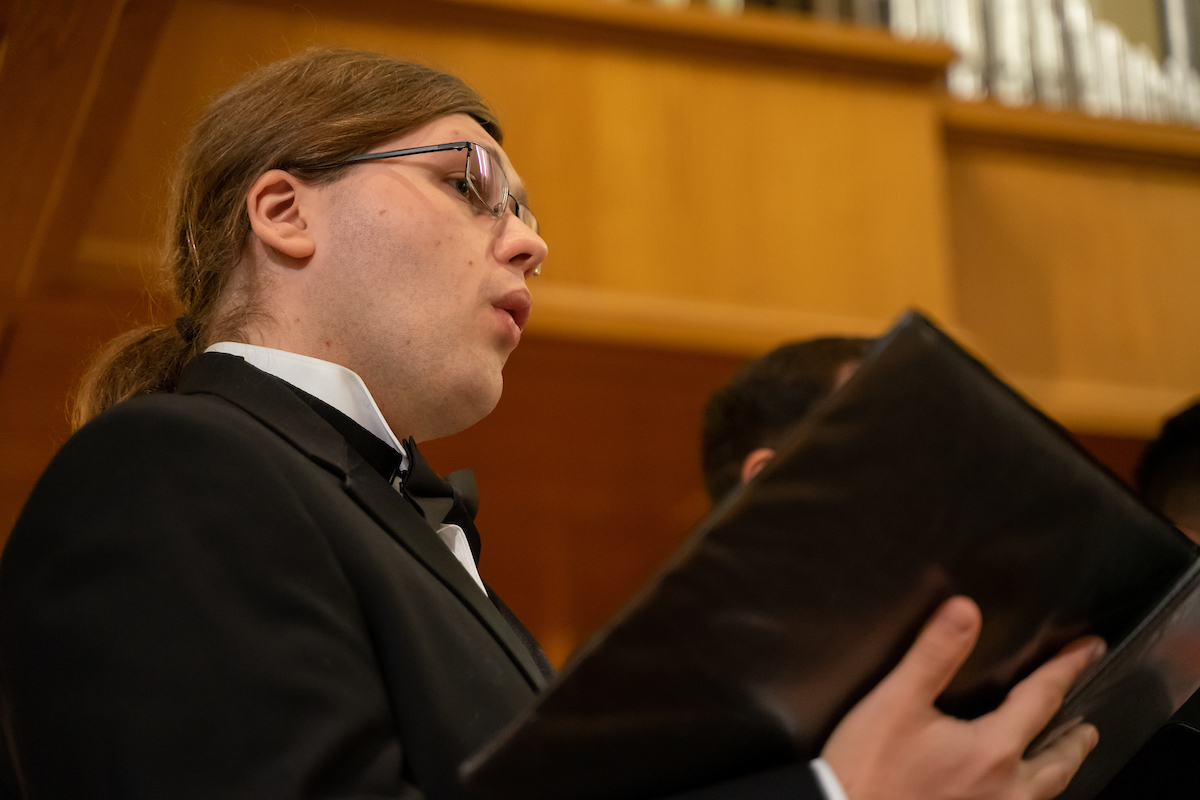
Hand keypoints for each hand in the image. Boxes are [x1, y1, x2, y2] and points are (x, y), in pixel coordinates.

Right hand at [821, 596, 1102, 799]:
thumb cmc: (868, 769)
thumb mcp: (895, 702)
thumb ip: (933, 654)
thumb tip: (965, 610)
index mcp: (992, 750)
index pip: (1042, 698)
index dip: (1066, 669)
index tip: (1087, 650)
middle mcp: (1007, 789)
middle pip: (1058, 759)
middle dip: (1075, 737)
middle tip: (1088, 725)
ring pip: (1046, 793)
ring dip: (1059, 770)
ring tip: (1062, 758)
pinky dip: (1033, 796)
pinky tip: (1019, 792)